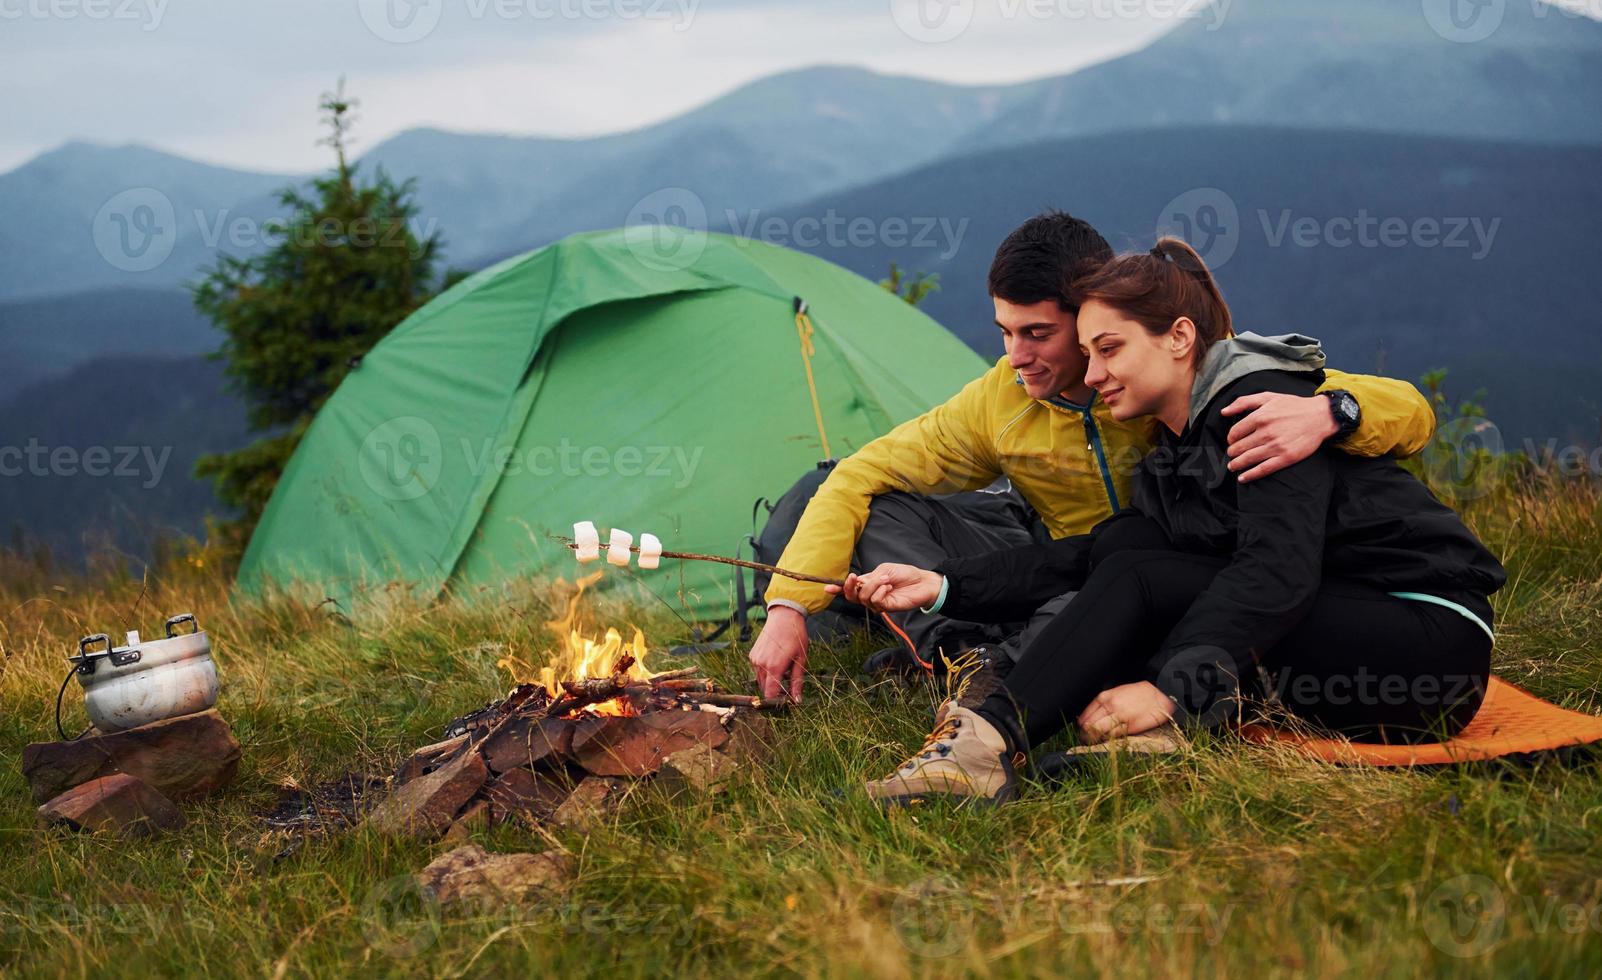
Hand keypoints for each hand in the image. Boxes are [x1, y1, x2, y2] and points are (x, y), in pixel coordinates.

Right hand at [749, 605, 808, 703]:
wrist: (784, 616)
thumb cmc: (796, 636)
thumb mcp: (801, 660)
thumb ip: (797, 682)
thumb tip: (797, 700)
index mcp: (774, 667)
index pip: (770, 694)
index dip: (777, 701)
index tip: (785, 701)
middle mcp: (761, 664)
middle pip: (765, 689)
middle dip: (775, 691)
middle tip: (788, 687)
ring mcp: (755, 659)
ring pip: (761, 680)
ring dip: (771, 681)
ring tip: (784, 671)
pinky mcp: (752, 655)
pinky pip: (758, 670)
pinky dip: (766, 672)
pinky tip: (776, 662)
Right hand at [824, 563, 942, 613]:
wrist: (922, 582)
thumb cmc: (905, 574)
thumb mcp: (883, 570)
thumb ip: (869, 576)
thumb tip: (857, 581)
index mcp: (868, 584)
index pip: (850, 589)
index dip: (838, 589)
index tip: (827, 588)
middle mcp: (871, 595)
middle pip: (852, 597)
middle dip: (849, 587)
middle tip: (854, 578)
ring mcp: (878, 603)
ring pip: (863, 598)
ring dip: (872, 586)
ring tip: (885, 579)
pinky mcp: (887, 608)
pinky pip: (875, 602)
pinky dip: (879, 592)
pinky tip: (888, 587)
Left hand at [1077, 681, 1175, 743]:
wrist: (1160, 694)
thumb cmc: (1138, 694)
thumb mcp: (1116, 693)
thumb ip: (1103, 705)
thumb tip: (1089, 718)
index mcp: (1104, 697)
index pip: (1085, 716)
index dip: (1082, 727)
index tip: (1083, 732)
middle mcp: (1110, 706)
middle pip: (1089, 725)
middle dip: (1085, 736)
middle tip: (1086, 741)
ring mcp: (1120, 716)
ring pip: (1099, 732)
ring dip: (1094, 740)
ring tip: (1094, 743)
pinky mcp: (1130, 726)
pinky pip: (1113, 736)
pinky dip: (1107, 741)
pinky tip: (1106, 742)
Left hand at [1221, 391, 1339, 482]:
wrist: (1320, 416)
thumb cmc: (1293, 406)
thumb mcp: (1268, 397)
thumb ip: (1243, 402)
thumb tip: (1223, 412)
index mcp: (1260, 417)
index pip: (1235, 432)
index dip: (1231, 438)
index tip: (1232, 441)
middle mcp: (1266, 432)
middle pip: (1239, 447)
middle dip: (1232, 452)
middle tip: (1232, 454)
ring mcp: (1276, 446)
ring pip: (1248, 459)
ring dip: (1236, 464)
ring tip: (1233, 466)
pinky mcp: (1286, 458)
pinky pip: (1263, 469)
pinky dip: (1250, 475)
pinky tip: (1242, 478)